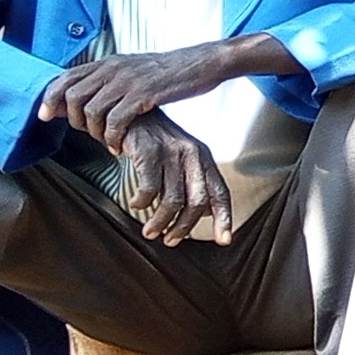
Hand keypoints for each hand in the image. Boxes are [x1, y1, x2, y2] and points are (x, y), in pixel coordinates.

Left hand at [40, 44, 237, 148]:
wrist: (202, 63)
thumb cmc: (171, 72)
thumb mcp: (135, 68)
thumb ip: (112, 78)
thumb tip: (90, 93)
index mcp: (109, 62)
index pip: (66, 77)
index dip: (50, 98)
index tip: (44, 116)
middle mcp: (113, 68)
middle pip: (72, 96)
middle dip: (72, 120)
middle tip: (86, 134)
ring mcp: (127, 81)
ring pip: (90, 111)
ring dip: (94, 132)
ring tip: (106, 141)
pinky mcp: (143, 95)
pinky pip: (115, 120)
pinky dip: (113, 137)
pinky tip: (120, 146)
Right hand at [116, 112, 231, 244]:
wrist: (129, 113)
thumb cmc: (154, 141)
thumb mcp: (180, 159)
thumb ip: (193, 183)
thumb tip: (207, 214)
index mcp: (204, 158)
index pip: (220, 193)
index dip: (224, 219)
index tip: (224, 241)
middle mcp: (192, 154)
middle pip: (197, 202)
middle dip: (184, 227)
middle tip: (170, 240)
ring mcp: (171, 152)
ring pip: (173, 200)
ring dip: (161, 222)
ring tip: (151, 231)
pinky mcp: (149, 151)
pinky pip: (149, 189)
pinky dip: (142, 203)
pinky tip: (136, 205)